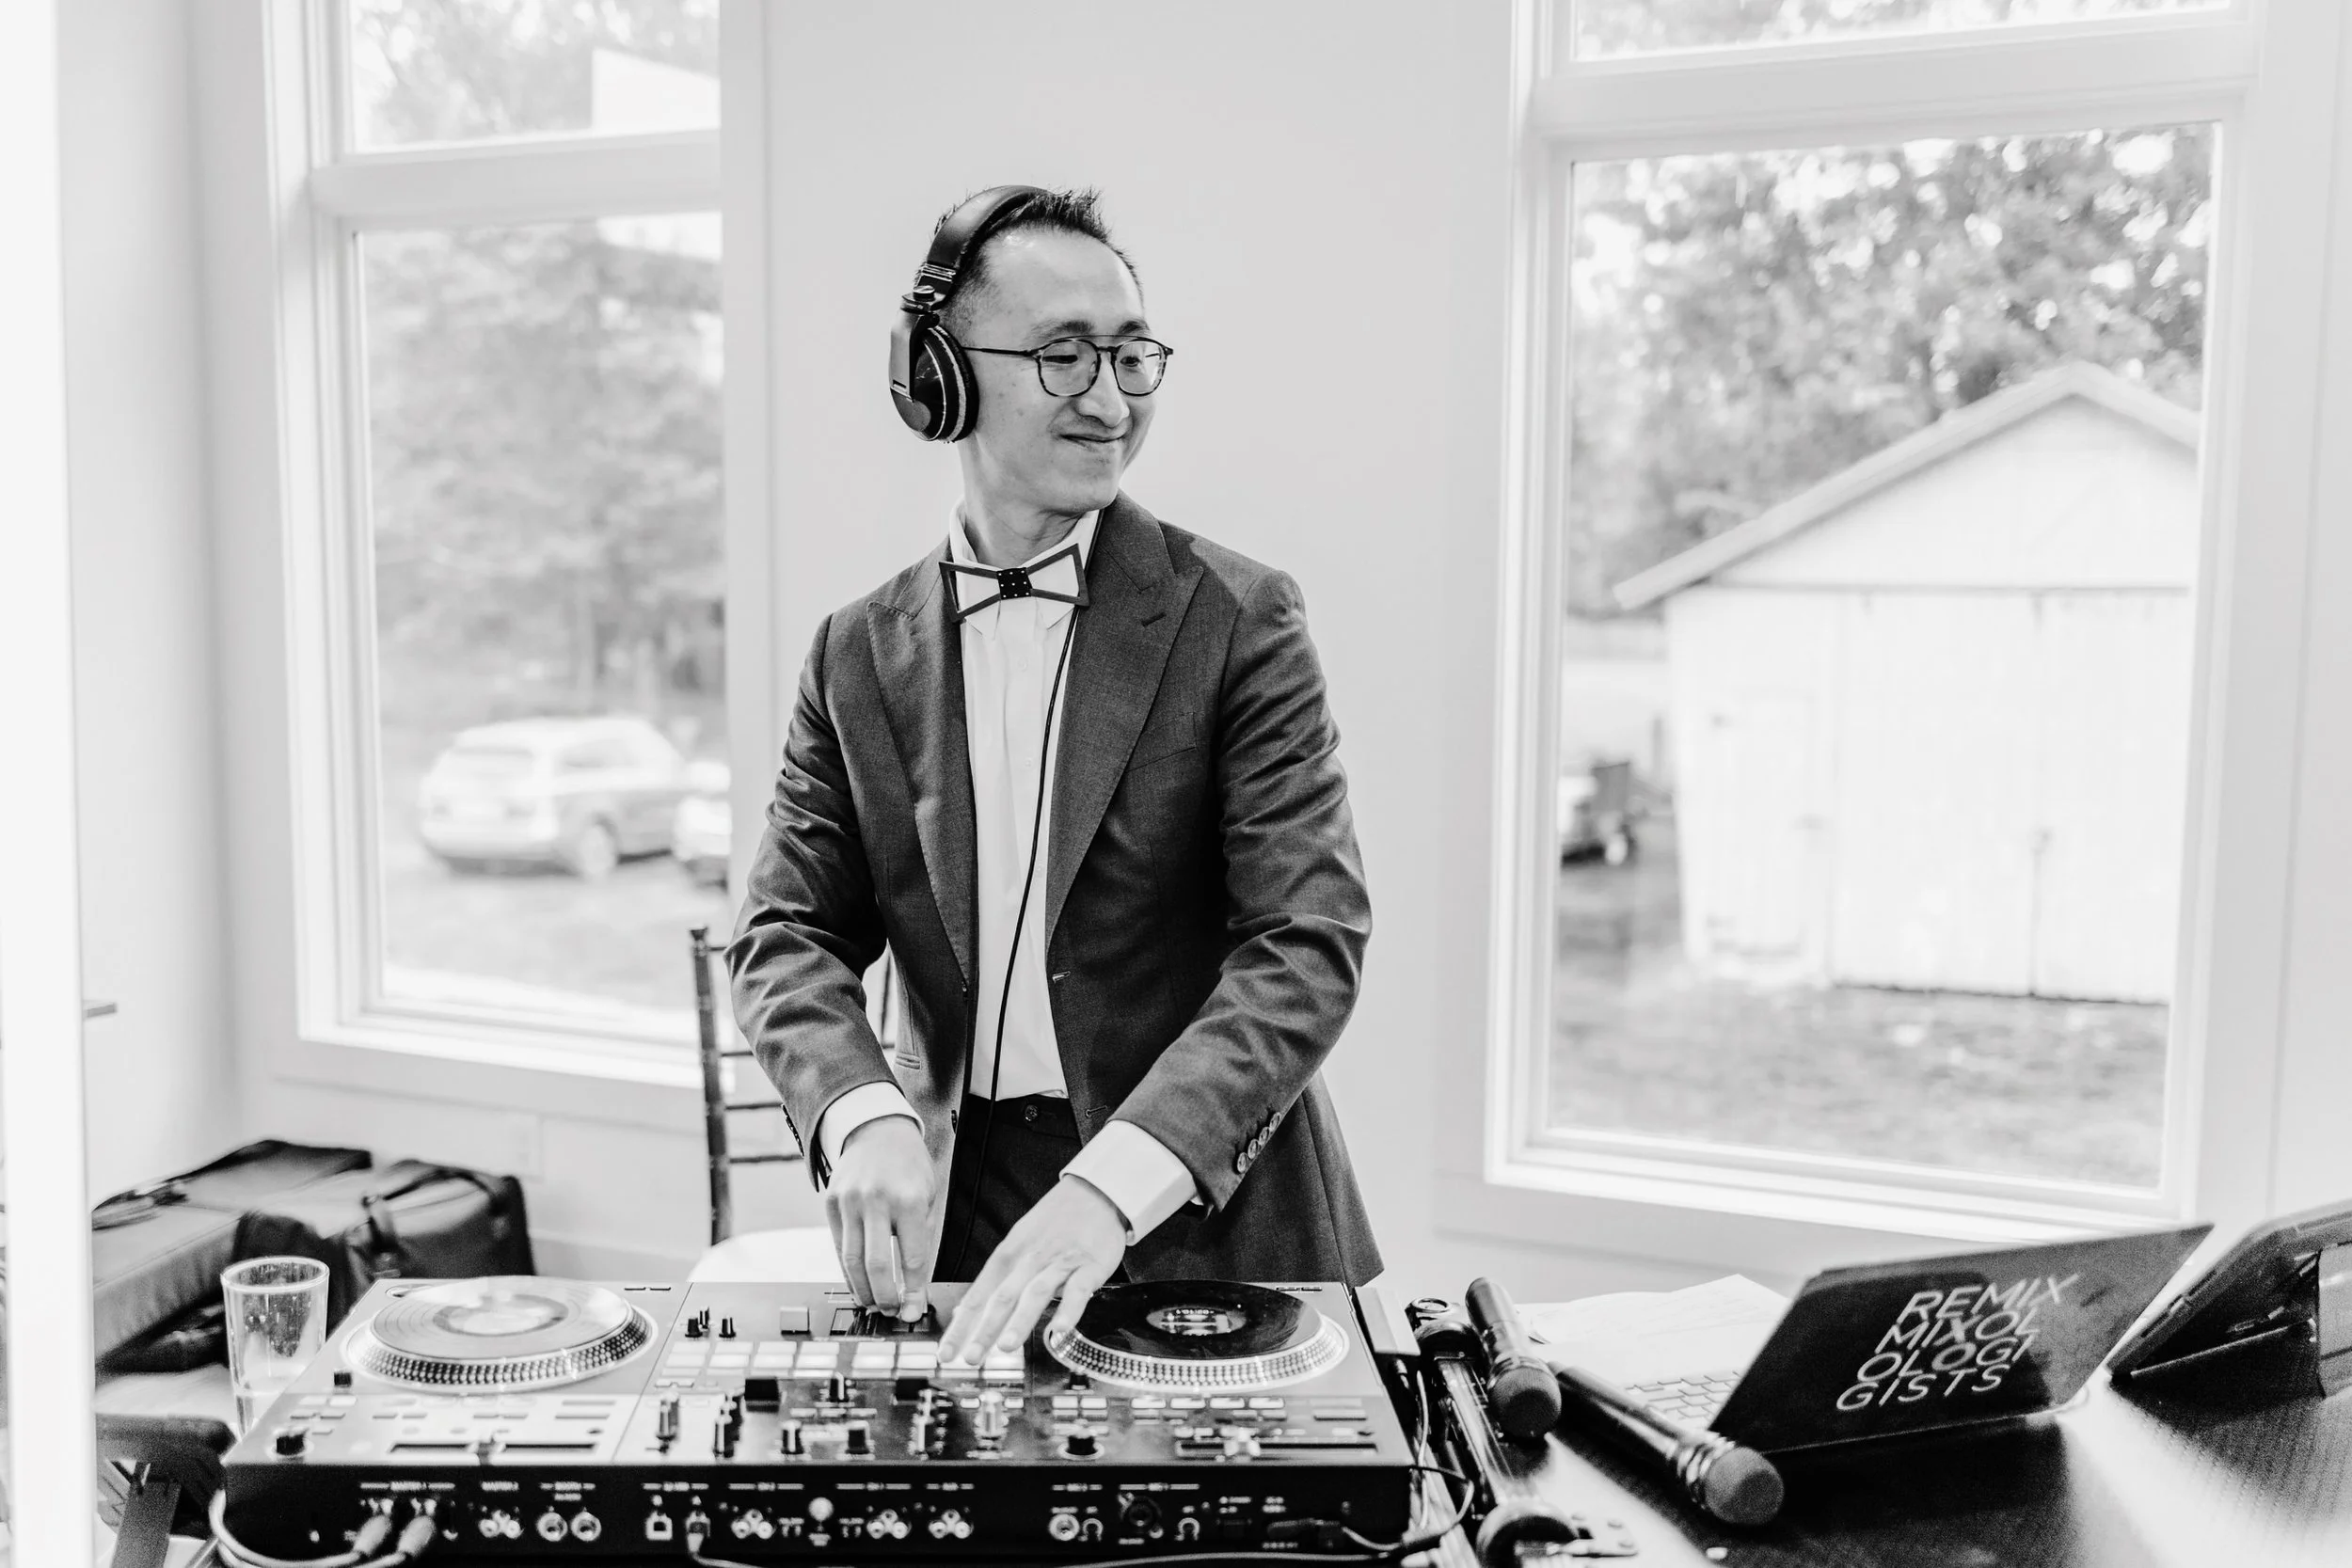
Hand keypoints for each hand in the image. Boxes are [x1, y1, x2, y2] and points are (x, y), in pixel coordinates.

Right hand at [826, 1115, 933, 1318]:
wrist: (878, 1129)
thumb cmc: (910, 1166)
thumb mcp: (928, 1195)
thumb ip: (922, 1237)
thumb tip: (917, 1285)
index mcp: (909, 1200)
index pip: (912, 1258)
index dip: (913, 1291)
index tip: (914, 1311)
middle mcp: (877, 1201)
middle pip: (877, 1265)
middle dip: (885, 1297)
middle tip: (891, 1311)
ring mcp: (850, 1201)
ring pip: (852, 1260)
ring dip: (863, 1290)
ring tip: (873, 1304)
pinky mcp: (831, 1202)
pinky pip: (839, 1246)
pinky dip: (847, 1271)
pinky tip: (857, 1284)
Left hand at [937, 1177, 1125, 1363]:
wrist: (1095, 1192)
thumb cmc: (1055, 1221)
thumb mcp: (1018, 1243)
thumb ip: (997, 1280)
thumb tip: (966, 1311)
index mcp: (1009, 1255)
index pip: (979, 1295)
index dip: (961, 1326)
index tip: (947, 1352)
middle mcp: (1030, 1259)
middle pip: (1002, 1297)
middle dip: (984, 1329)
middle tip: (970, 1357)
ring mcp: (1060, 1262)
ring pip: (1035, 1292)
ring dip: (1019, 1320)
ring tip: (1007, 1346)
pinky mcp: (1090, 1265)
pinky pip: (1077, 1289)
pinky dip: (1068, 1309)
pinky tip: (1060, 1329)